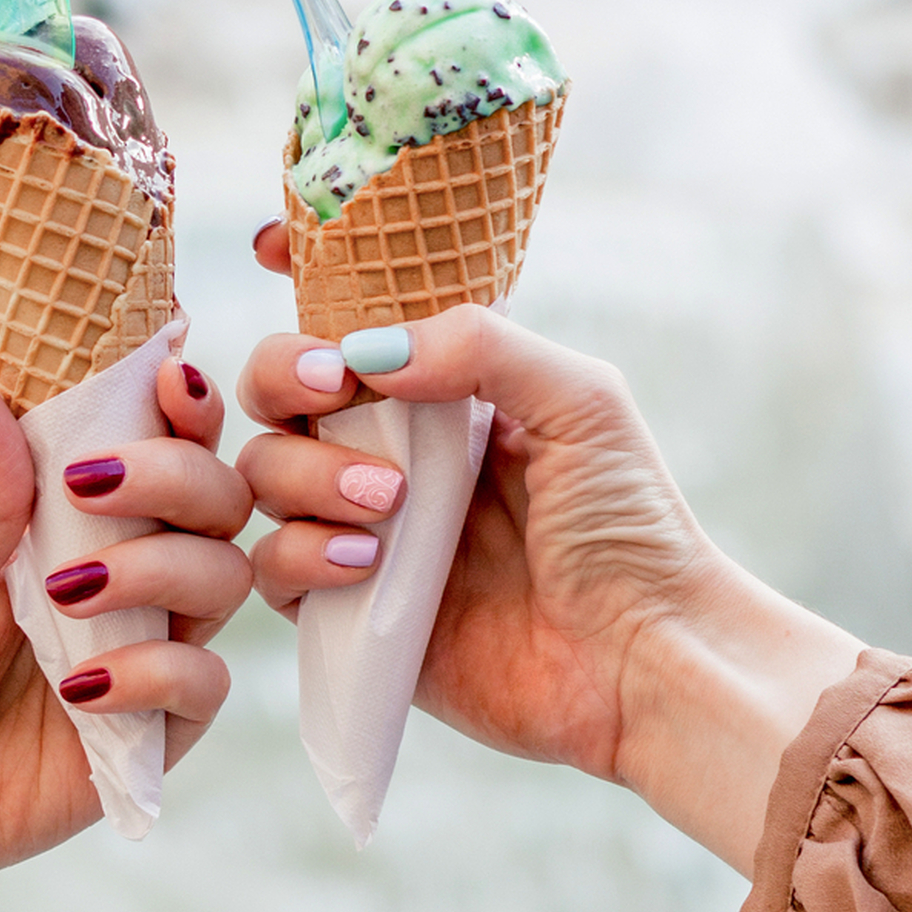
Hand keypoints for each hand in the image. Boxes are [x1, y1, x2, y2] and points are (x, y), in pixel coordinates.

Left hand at [0, 356, 250, 911]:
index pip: (167, 444)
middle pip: (220, 498)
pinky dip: (154, 670)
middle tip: (90, 485)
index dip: (186, 407)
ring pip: (226, 576)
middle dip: (175, 475)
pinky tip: (79, 688)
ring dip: (158, 566)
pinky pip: (204, 682)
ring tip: (66, 594)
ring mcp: (150, 652)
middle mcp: (132, 576)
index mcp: (80, 522)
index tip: (170, 375)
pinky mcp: (154, 734)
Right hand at [239, 237, 857, 873]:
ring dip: (305, 473)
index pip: (350, 321)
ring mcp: (367, 531)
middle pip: (282, 389)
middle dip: (284, 375)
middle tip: (332, 390)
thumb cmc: (632, 525)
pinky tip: (365, 563)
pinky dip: (299, 553)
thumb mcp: (582, 403)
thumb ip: (482, 346)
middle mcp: (394, 453)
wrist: (645, 659)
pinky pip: (273, 568)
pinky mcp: (350, 613)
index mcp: (447, 392)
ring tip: (390, 501)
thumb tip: (366, 348)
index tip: (271, 251)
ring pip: (265, 473)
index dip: (301, 284)